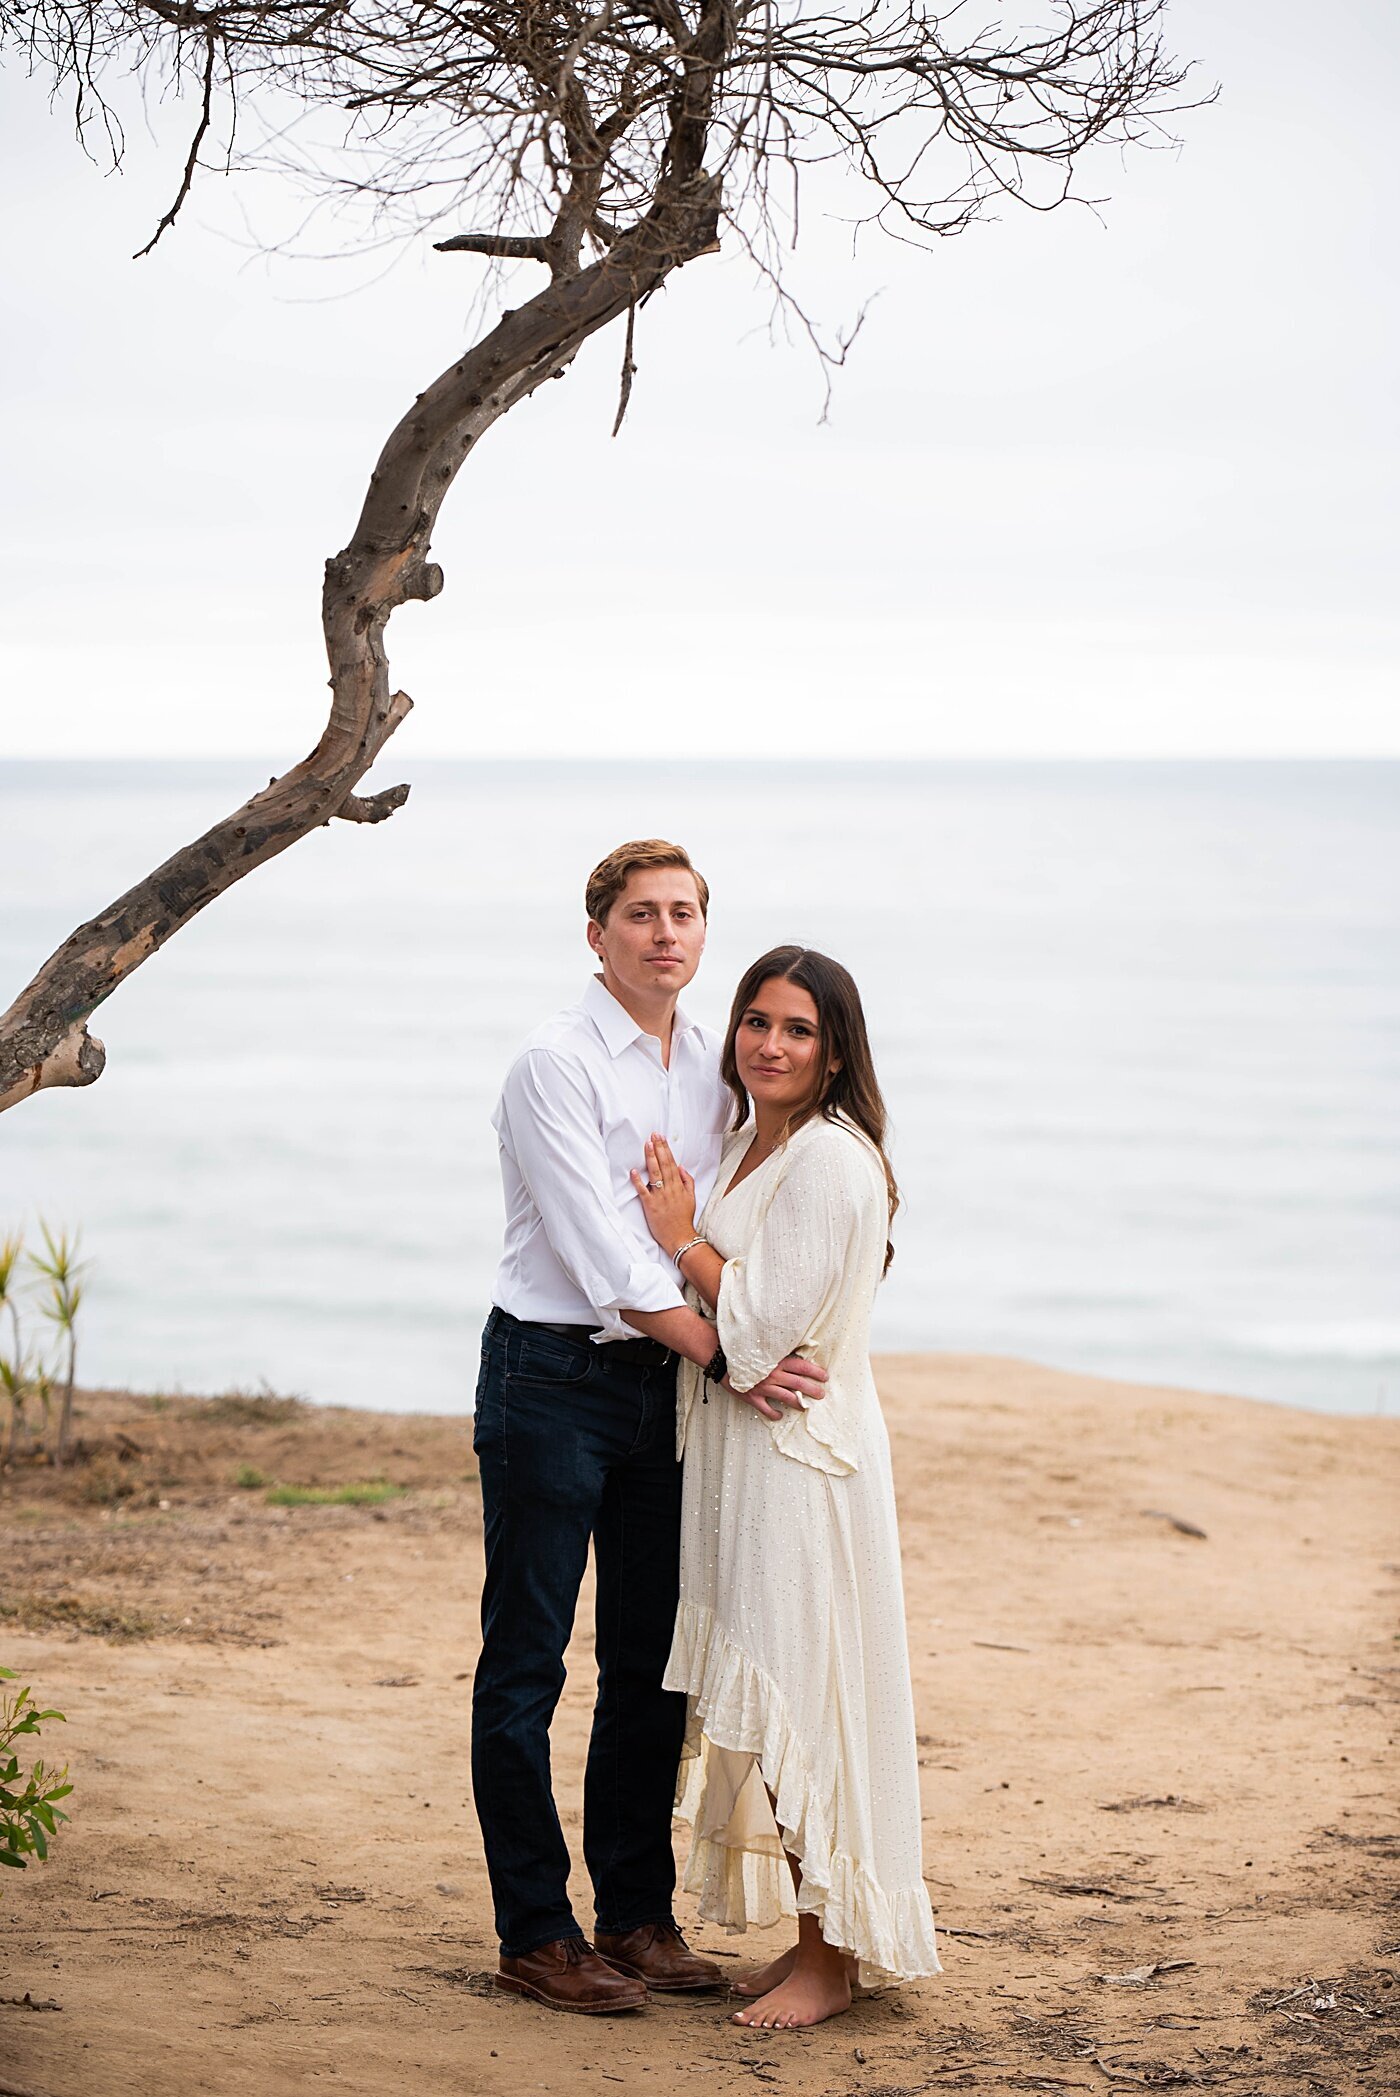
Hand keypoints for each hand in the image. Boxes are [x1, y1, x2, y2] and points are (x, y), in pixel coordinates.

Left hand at [630, 1132, 696, 1255]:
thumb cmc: (684, 1218)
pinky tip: (634, 1171)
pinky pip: (643, 1191)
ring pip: (655, 1173)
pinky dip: (638, 1181)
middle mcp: (670, 1189)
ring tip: (646, 1145)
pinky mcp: (650, 1206)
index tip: (661, 1138)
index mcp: (679, 1186)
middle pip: (664, 1164)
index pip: (672, 1163)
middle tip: (653, 1134)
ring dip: (650, 1158)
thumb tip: (681, 1167)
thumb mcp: (691, 1198)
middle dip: (658, 1148)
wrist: (680, 1237)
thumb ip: (688, 1181)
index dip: (666, 1149)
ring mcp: (660, 1197)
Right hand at [731, 1353, 828, 1420]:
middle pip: (798, 1383)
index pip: (802, 1366)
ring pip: (786, 1397)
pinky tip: (780, 1416)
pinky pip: (767, 1409)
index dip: (815, 1372)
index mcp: (777, 1361)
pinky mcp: (753, 1397)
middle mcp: (773, 1374)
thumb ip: (778, 1354)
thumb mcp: (763, 1349)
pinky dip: (774, 1414)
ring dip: (798, 1403)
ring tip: (805, 1408)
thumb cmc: (743, 1352)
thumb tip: (795, 1355)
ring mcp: (763, 1387)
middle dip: (812, 1389)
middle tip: (821, 1395)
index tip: (825, 1377)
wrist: (721, 1358)